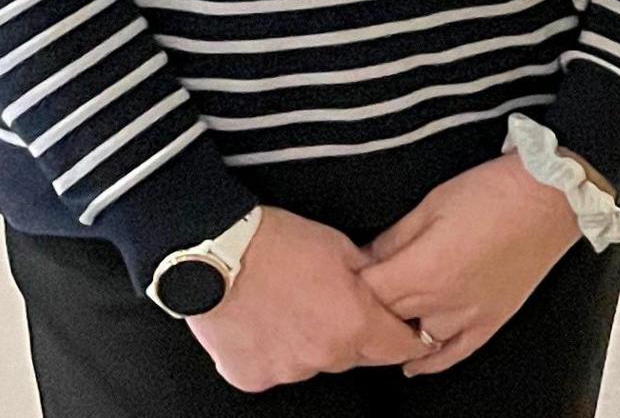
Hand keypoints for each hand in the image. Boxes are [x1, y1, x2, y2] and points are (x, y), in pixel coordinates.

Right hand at [182, 206, 424, 392]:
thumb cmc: (273, 243)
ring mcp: (285, 371)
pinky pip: (274, 369)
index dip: (404, 335)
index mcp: (354, 324)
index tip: (401, 329)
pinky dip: (273, 350)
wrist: (214, 252)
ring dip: (309, 342)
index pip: (401, 347)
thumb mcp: (341, 247)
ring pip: (313, 363)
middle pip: (355, 356)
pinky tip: (263, 321)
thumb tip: (384, 289)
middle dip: (353, 335)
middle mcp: (323, 355)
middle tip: (329, 303)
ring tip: (288, 306)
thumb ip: (369, 278)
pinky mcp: (252, 377)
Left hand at [359, 152, 582, 373]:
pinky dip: (430, 363)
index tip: (343, 273)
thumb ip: (393, 238)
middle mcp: (443, 302)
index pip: (367, 293)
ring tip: (382, 318)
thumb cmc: (494, 193)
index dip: (350, 283)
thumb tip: (365, 258)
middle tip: (358, 293)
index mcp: (423, 270)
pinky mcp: (490, 322)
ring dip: (395, 331)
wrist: (550, 197)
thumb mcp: (430, 204)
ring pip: (414, 343)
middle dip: (367, 306)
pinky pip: (454, 355)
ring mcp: (468, 317)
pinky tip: (413, 363)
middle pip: (385, 321)